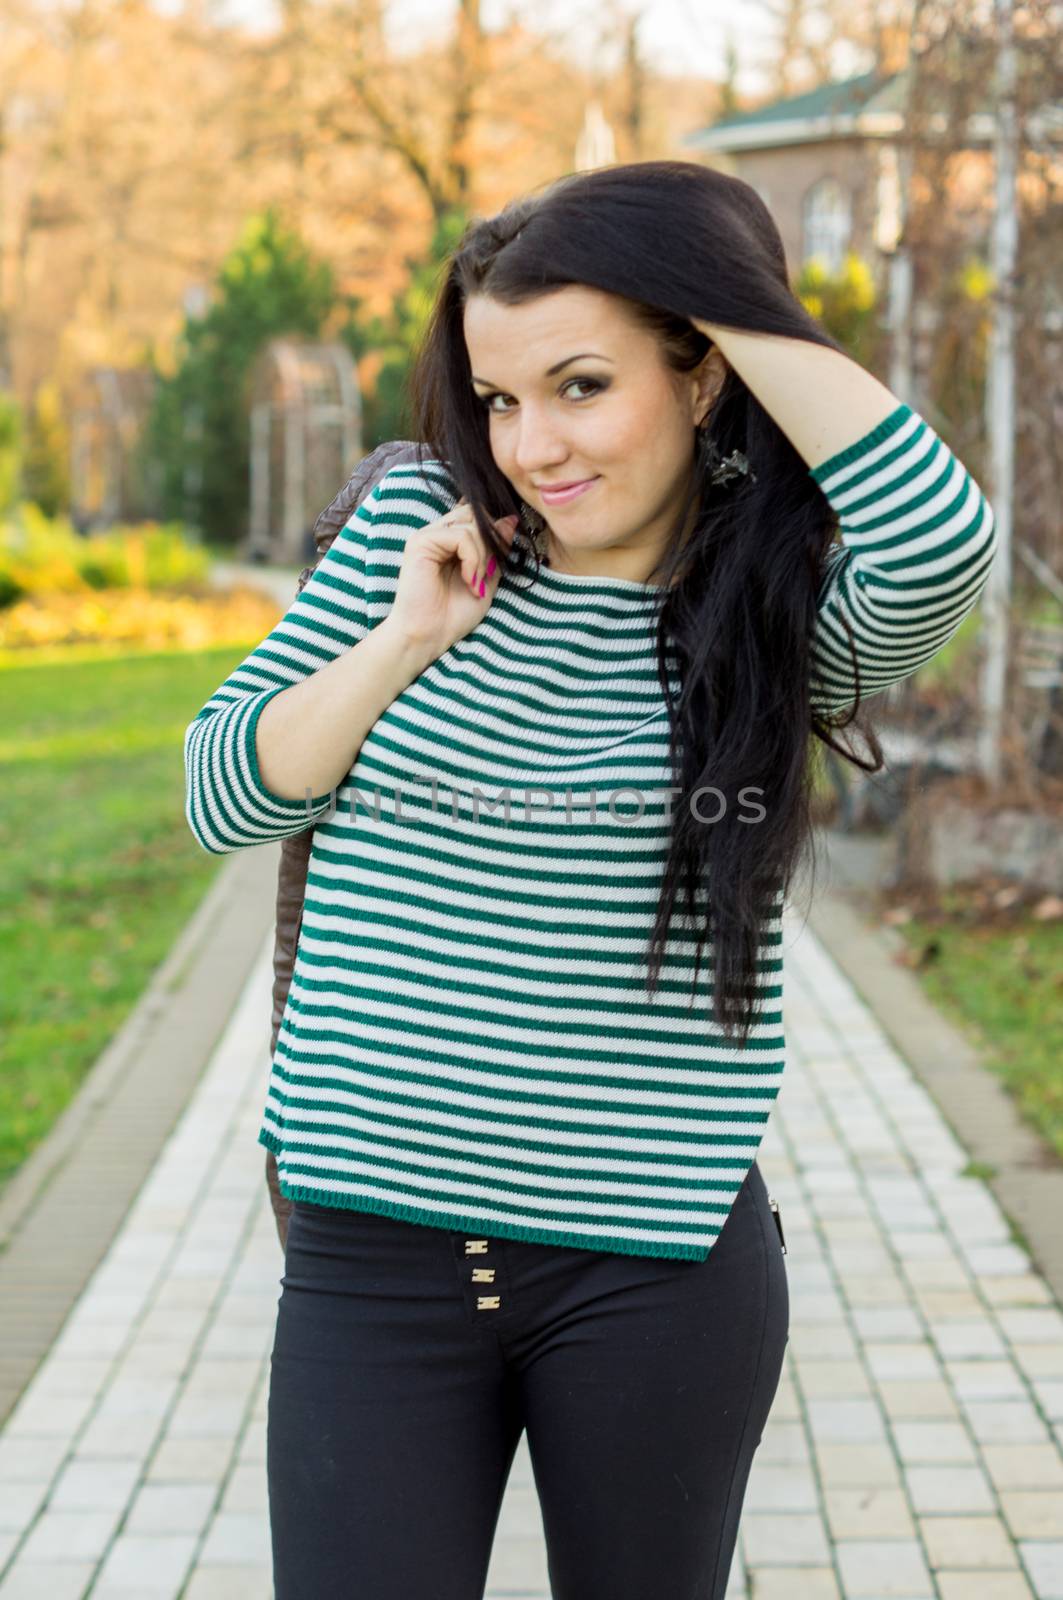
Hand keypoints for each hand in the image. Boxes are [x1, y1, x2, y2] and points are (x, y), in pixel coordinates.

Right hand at [385, 498, 519, 663]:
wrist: (429, 637)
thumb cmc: (453, 615)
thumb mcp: (486, 579)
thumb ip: (496, 550)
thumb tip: (510, 519)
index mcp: (449, 541)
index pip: (477, 517)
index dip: (494, 533)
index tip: (497, 562)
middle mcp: (436, 534)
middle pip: (476, 516)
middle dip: (490, 543)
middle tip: (487, 574)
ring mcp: (427, 536)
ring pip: (471, 526)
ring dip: (482, 557)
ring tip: (475, 584)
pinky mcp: (420, 542)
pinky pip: (460, 536)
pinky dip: (472, 559)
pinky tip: (468, 581)